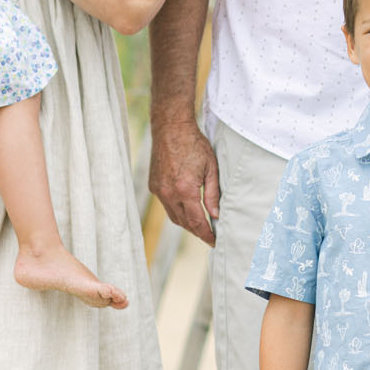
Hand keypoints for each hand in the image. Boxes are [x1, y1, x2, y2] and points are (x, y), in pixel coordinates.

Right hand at [150, 116, 221, 245]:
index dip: (206, 234)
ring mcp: (159, 190)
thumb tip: (216, 215)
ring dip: (186, 223)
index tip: (215, 242)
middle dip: (197, 232)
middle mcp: (168, 193)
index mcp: (185, 190)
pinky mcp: (153, 186)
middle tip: (210, 236)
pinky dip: (177, 211)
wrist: (171, 128)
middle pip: (184, 223)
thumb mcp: (211, 167)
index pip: (197, 222)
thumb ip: (213, 194)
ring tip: (200, 225)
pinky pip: (166, 205)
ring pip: (173, 216)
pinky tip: (187, 209)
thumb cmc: (194, 144)